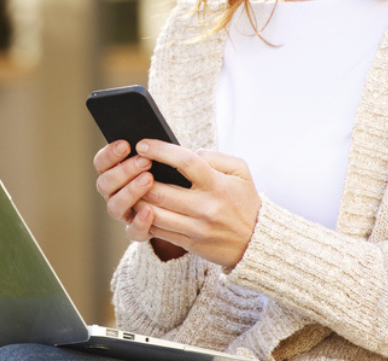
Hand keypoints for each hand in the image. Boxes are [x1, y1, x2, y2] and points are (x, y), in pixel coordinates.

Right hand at [93, 140, 187, 259]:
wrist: (187, 206)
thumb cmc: (171, 174)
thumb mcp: (161, 159)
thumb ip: (152, 151)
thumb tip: (150, 139)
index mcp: (113, 173)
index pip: (101, 163)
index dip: (109, 154)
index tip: (125, 144)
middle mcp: (113, 194)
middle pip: (104, 184)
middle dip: (124, 171)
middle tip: (144, 161)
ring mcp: (124, 213)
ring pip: (114, 207)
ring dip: (130, 192)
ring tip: (149, 179)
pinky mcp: (138, 231)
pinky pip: (133, 231)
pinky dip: (140, 221)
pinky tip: (150, 210)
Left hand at [131, 140, 261, 268]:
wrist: (257, 242)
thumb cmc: (245, 202)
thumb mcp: (240, 172)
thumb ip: (215, 157)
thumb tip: (188, 153)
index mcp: (217, 184)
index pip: (185, 162)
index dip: (161, 151)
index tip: (143, 144)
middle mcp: (206, 207)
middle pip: (161, 191)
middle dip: (140, 179)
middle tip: (130, 168)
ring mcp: (197, 227)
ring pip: (155, 213)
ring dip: (138, 200)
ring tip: (131, 188)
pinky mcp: (191, 243)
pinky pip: (160, 231)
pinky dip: (146, 219)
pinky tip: (141, 208)